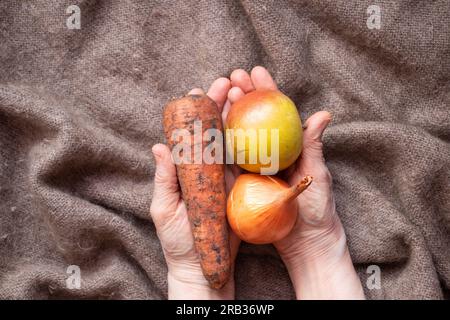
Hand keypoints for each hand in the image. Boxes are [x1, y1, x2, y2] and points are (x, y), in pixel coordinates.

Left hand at [150, 78, 239, 299]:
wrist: (205, 265)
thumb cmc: (179, 239)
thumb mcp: (165, 207)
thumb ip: (164, 179)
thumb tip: (159, 146)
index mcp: (189, 169)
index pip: (193, 134)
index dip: (197, 111)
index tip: (200, 91)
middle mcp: (209, 168)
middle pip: (216, 130)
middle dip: (221, 104)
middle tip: (228, 82)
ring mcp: (228, 176)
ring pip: (235, 140)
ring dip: (239, 115)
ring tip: (244, 92)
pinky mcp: (244, 187)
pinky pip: (250, 162)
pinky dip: (255, 141)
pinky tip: (260, 123)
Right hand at [228, 66, 364, 299]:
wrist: (305, 243)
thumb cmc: (317, 210)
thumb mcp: (316, 176)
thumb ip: (313, 147)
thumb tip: (323, 114)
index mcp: (290, 147)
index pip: (276, 112)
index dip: (266, 91)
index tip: (254, 71)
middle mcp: (271, 154)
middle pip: (254, 119)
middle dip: (243, 95)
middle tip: (231, 77)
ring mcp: (256, 168)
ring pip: (239, 136)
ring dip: (229, 113)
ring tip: (218, 93)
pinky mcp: (243, 184)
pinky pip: (230, 161)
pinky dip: (221, 144)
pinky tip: (210, 129)